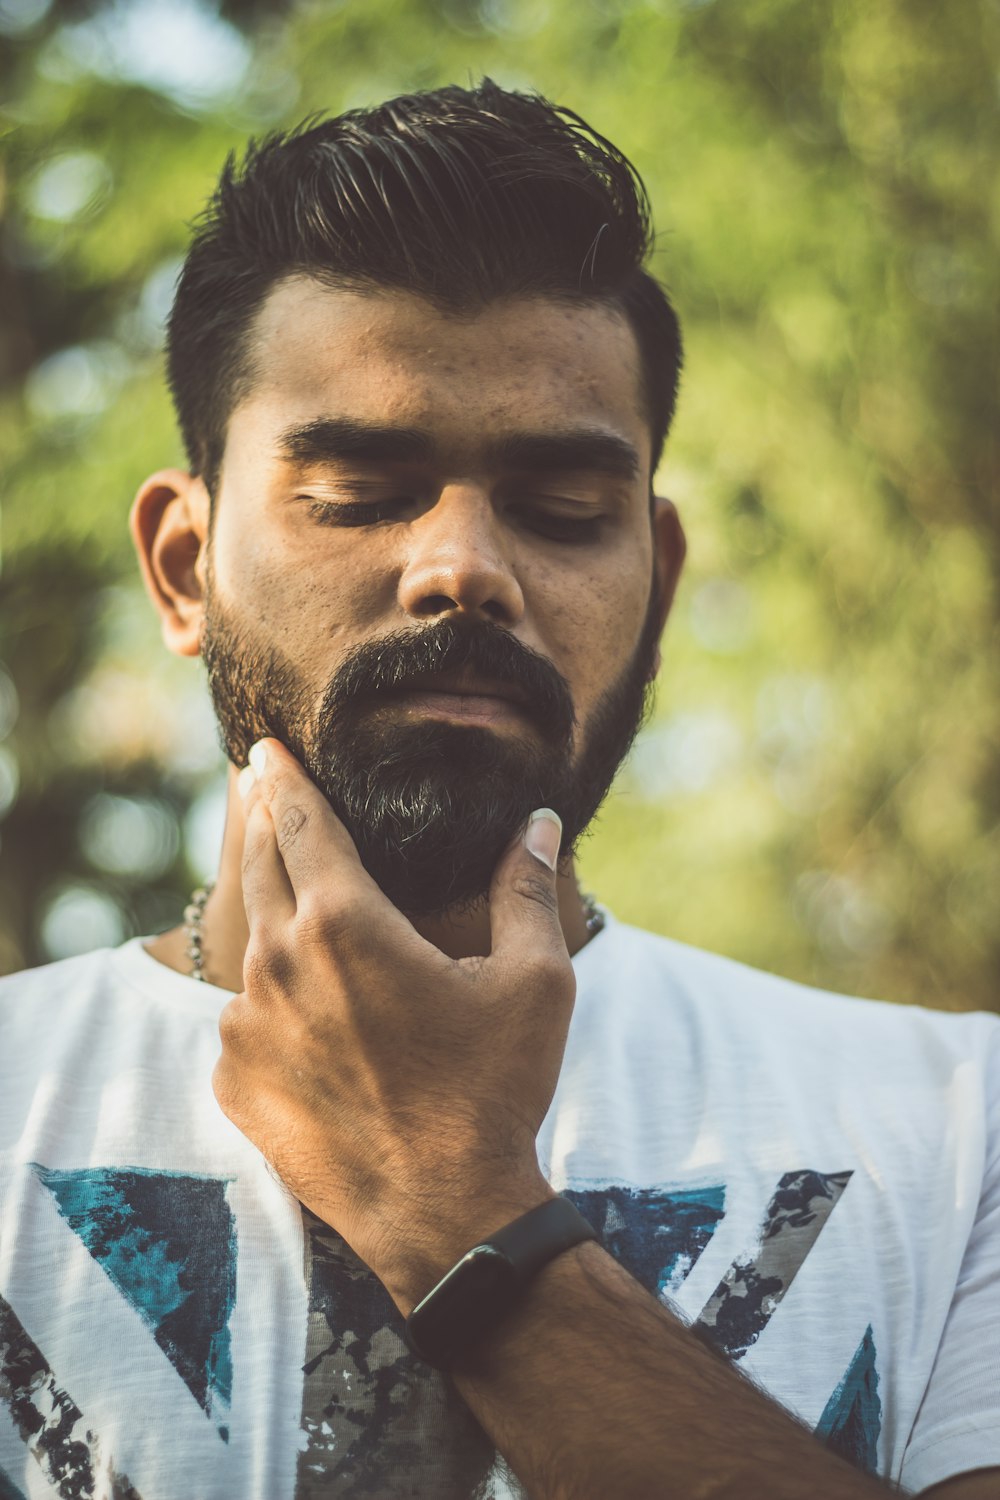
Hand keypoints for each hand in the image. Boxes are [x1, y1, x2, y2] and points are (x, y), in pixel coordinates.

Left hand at [212, 738, 575, 1310]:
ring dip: (275, 923)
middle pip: (258, 870)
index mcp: (345, 924)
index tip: (263, 750)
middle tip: (258, 788)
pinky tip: (311, 1018)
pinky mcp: (233, 1082)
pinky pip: (245, 1018)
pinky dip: (270, 1001)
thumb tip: (536, 820)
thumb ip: (527, 889)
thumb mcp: (534, 981)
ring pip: (253, 949)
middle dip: (261, 824)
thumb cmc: (494, 1091)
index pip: (298, 824)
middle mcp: (277, 965)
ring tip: (304, 917)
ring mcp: (245, 1028)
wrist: (445, 1217)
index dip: (282, 779)